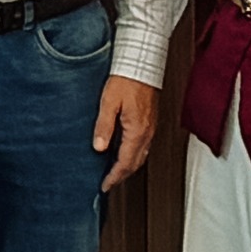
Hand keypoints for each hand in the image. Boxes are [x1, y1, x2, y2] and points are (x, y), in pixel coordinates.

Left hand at [91, 76, 158, 190]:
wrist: (142, 65)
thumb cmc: (126, 80)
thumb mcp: (108, 102)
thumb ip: (104, 126)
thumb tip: (99, 147)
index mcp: (137, 131)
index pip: (125, 162)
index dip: (114, 176)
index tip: (105, 185)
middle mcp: (147, 132)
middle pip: (135, 163)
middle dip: (121, 176)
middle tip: (108, 183)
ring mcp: (150, 128)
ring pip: (141, 155)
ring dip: (128, 167)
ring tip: (114, 172)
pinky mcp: (150, 122)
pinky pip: (143, 146)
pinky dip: (133, 155)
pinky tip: (124, 153)